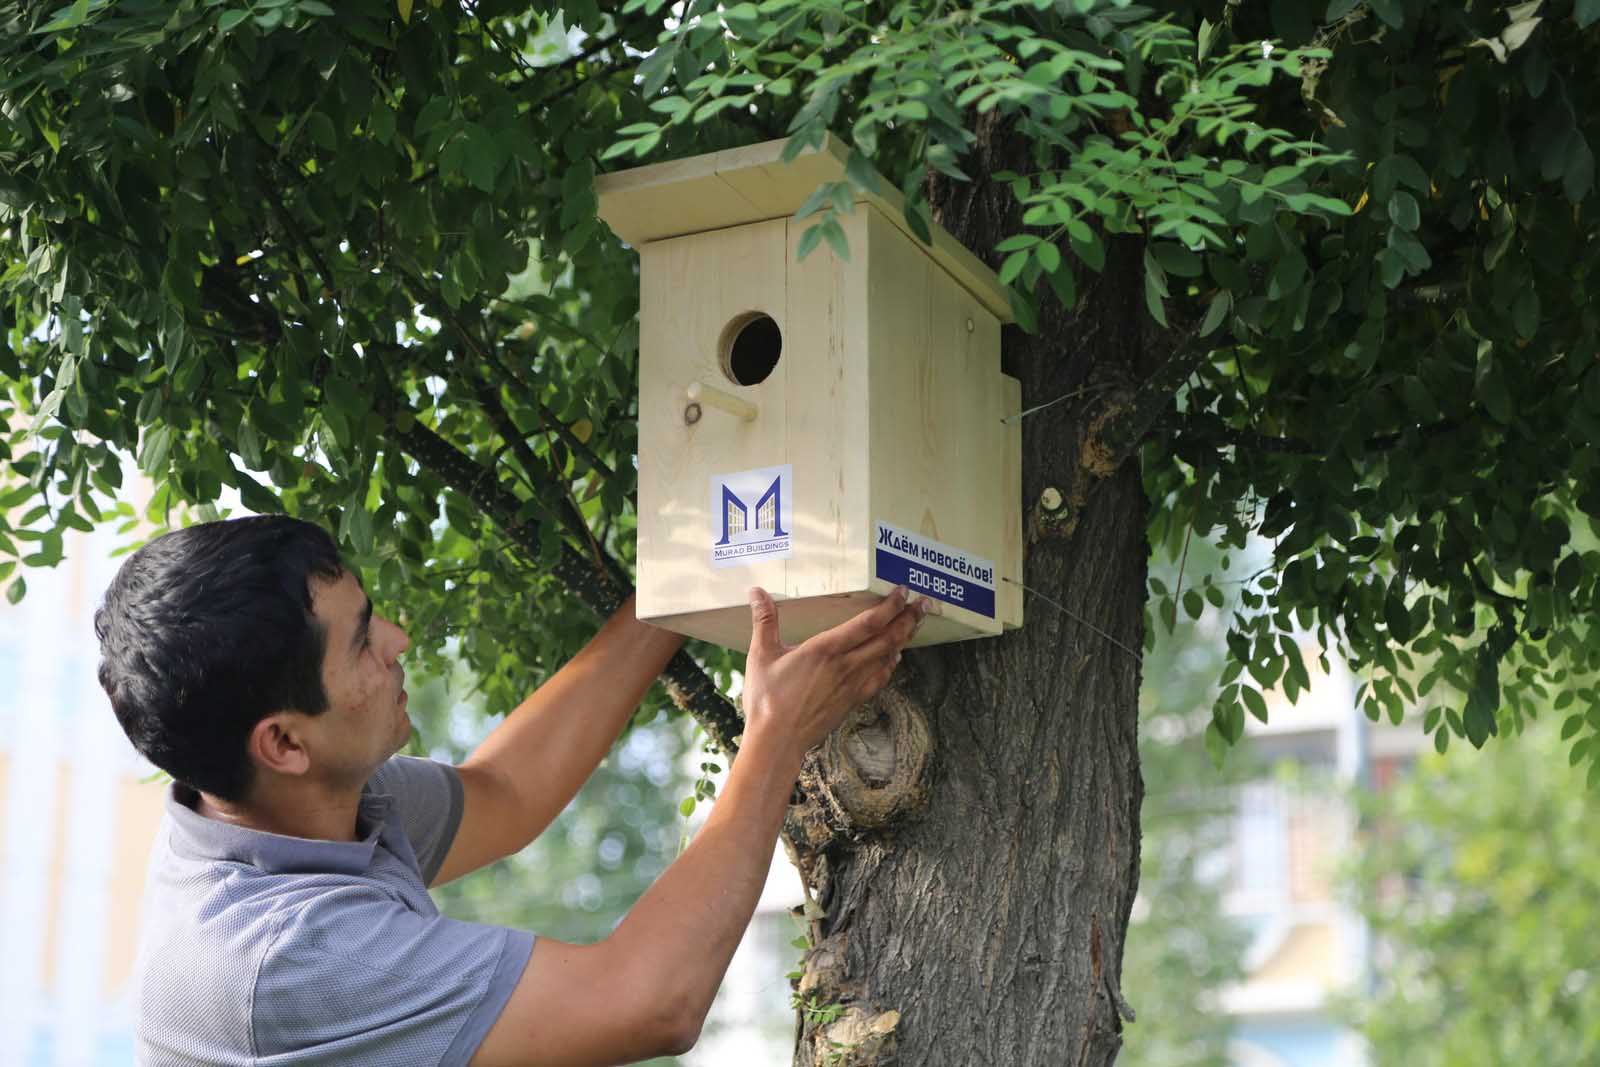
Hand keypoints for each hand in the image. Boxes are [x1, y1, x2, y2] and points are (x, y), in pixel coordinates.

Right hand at [741, 586, 925, 761]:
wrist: (778, 741)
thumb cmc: (767, 700)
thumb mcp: (761, 656)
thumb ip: (764, 621)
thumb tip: (756, 592)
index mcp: (825, 650)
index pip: (868, 623)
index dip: (890, 606)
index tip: (902, 591)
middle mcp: (845, 666)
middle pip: (887, 638)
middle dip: (908, 618)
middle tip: (923, 603)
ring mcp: (852, 685)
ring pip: (887, 657)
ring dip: (904, 638)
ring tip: (915, 623)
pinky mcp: (852, 701)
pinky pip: (879, 679)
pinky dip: (891, 665)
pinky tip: (895, 657)